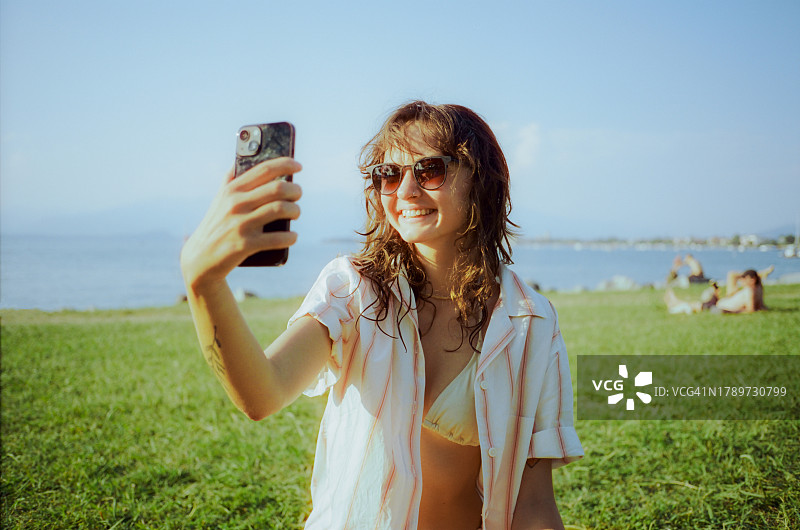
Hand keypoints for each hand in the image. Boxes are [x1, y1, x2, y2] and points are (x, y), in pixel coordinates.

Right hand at [181, 157, 302, 291]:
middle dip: (295, 190)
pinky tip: (293, 236)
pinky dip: (290, 237)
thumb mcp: (219, 200)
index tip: (298, 166)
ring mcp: (240, 224)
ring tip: (296, 213)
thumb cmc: (215, 226)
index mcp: (232, 190)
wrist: (199, 260)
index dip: (285, 164)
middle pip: (278, 188)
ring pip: (281, 209)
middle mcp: (236, 204)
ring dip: (295, 211)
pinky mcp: (244, 245)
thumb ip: (230, 179)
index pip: (264, 169)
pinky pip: (277, 238)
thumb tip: (241, 156)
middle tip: (298, 194)